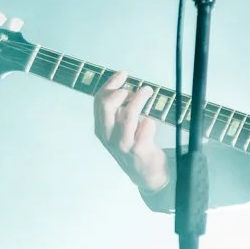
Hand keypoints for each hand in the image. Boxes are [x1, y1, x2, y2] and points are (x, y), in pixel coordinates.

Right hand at [93, 72, 169, 193]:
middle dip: (120, 91)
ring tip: (147, 91)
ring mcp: (123, 144)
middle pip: (107, 106)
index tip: (122, 74)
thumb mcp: (117, 130)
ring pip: (128, 115)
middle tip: (133, 88)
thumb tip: (122, 85)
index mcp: (101, 129)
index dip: (110, 84)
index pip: (99, 101)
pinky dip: (150, 120)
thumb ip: (116, 111)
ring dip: (139, 98)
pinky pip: (146, 126)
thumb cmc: (132, 146)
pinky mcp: (139, 149)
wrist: (145, 174)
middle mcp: (109, 137)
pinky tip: (150, 123)